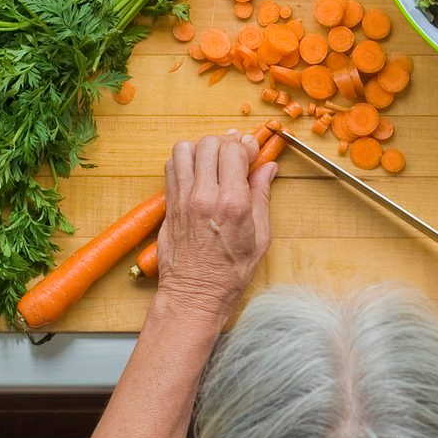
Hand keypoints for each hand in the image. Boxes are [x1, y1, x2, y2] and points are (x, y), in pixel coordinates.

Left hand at [155, 131, 275, 318]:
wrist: (195, 294)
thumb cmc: (230, 272)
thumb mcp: (260, 237)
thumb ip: (262, 196)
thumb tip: (268, 168)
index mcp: (232, 204)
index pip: (233, 150)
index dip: (245, 145)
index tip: (251, 152)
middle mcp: (204, 196)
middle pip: (209, 144)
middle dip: (225, 143)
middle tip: (235, 155)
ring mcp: (182, 199)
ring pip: (185, 149)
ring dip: (201, 149)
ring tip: (213, 161)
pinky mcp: (169, 205)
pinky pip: (171, 167)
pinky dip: (184, 162)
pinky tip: (196, 174)